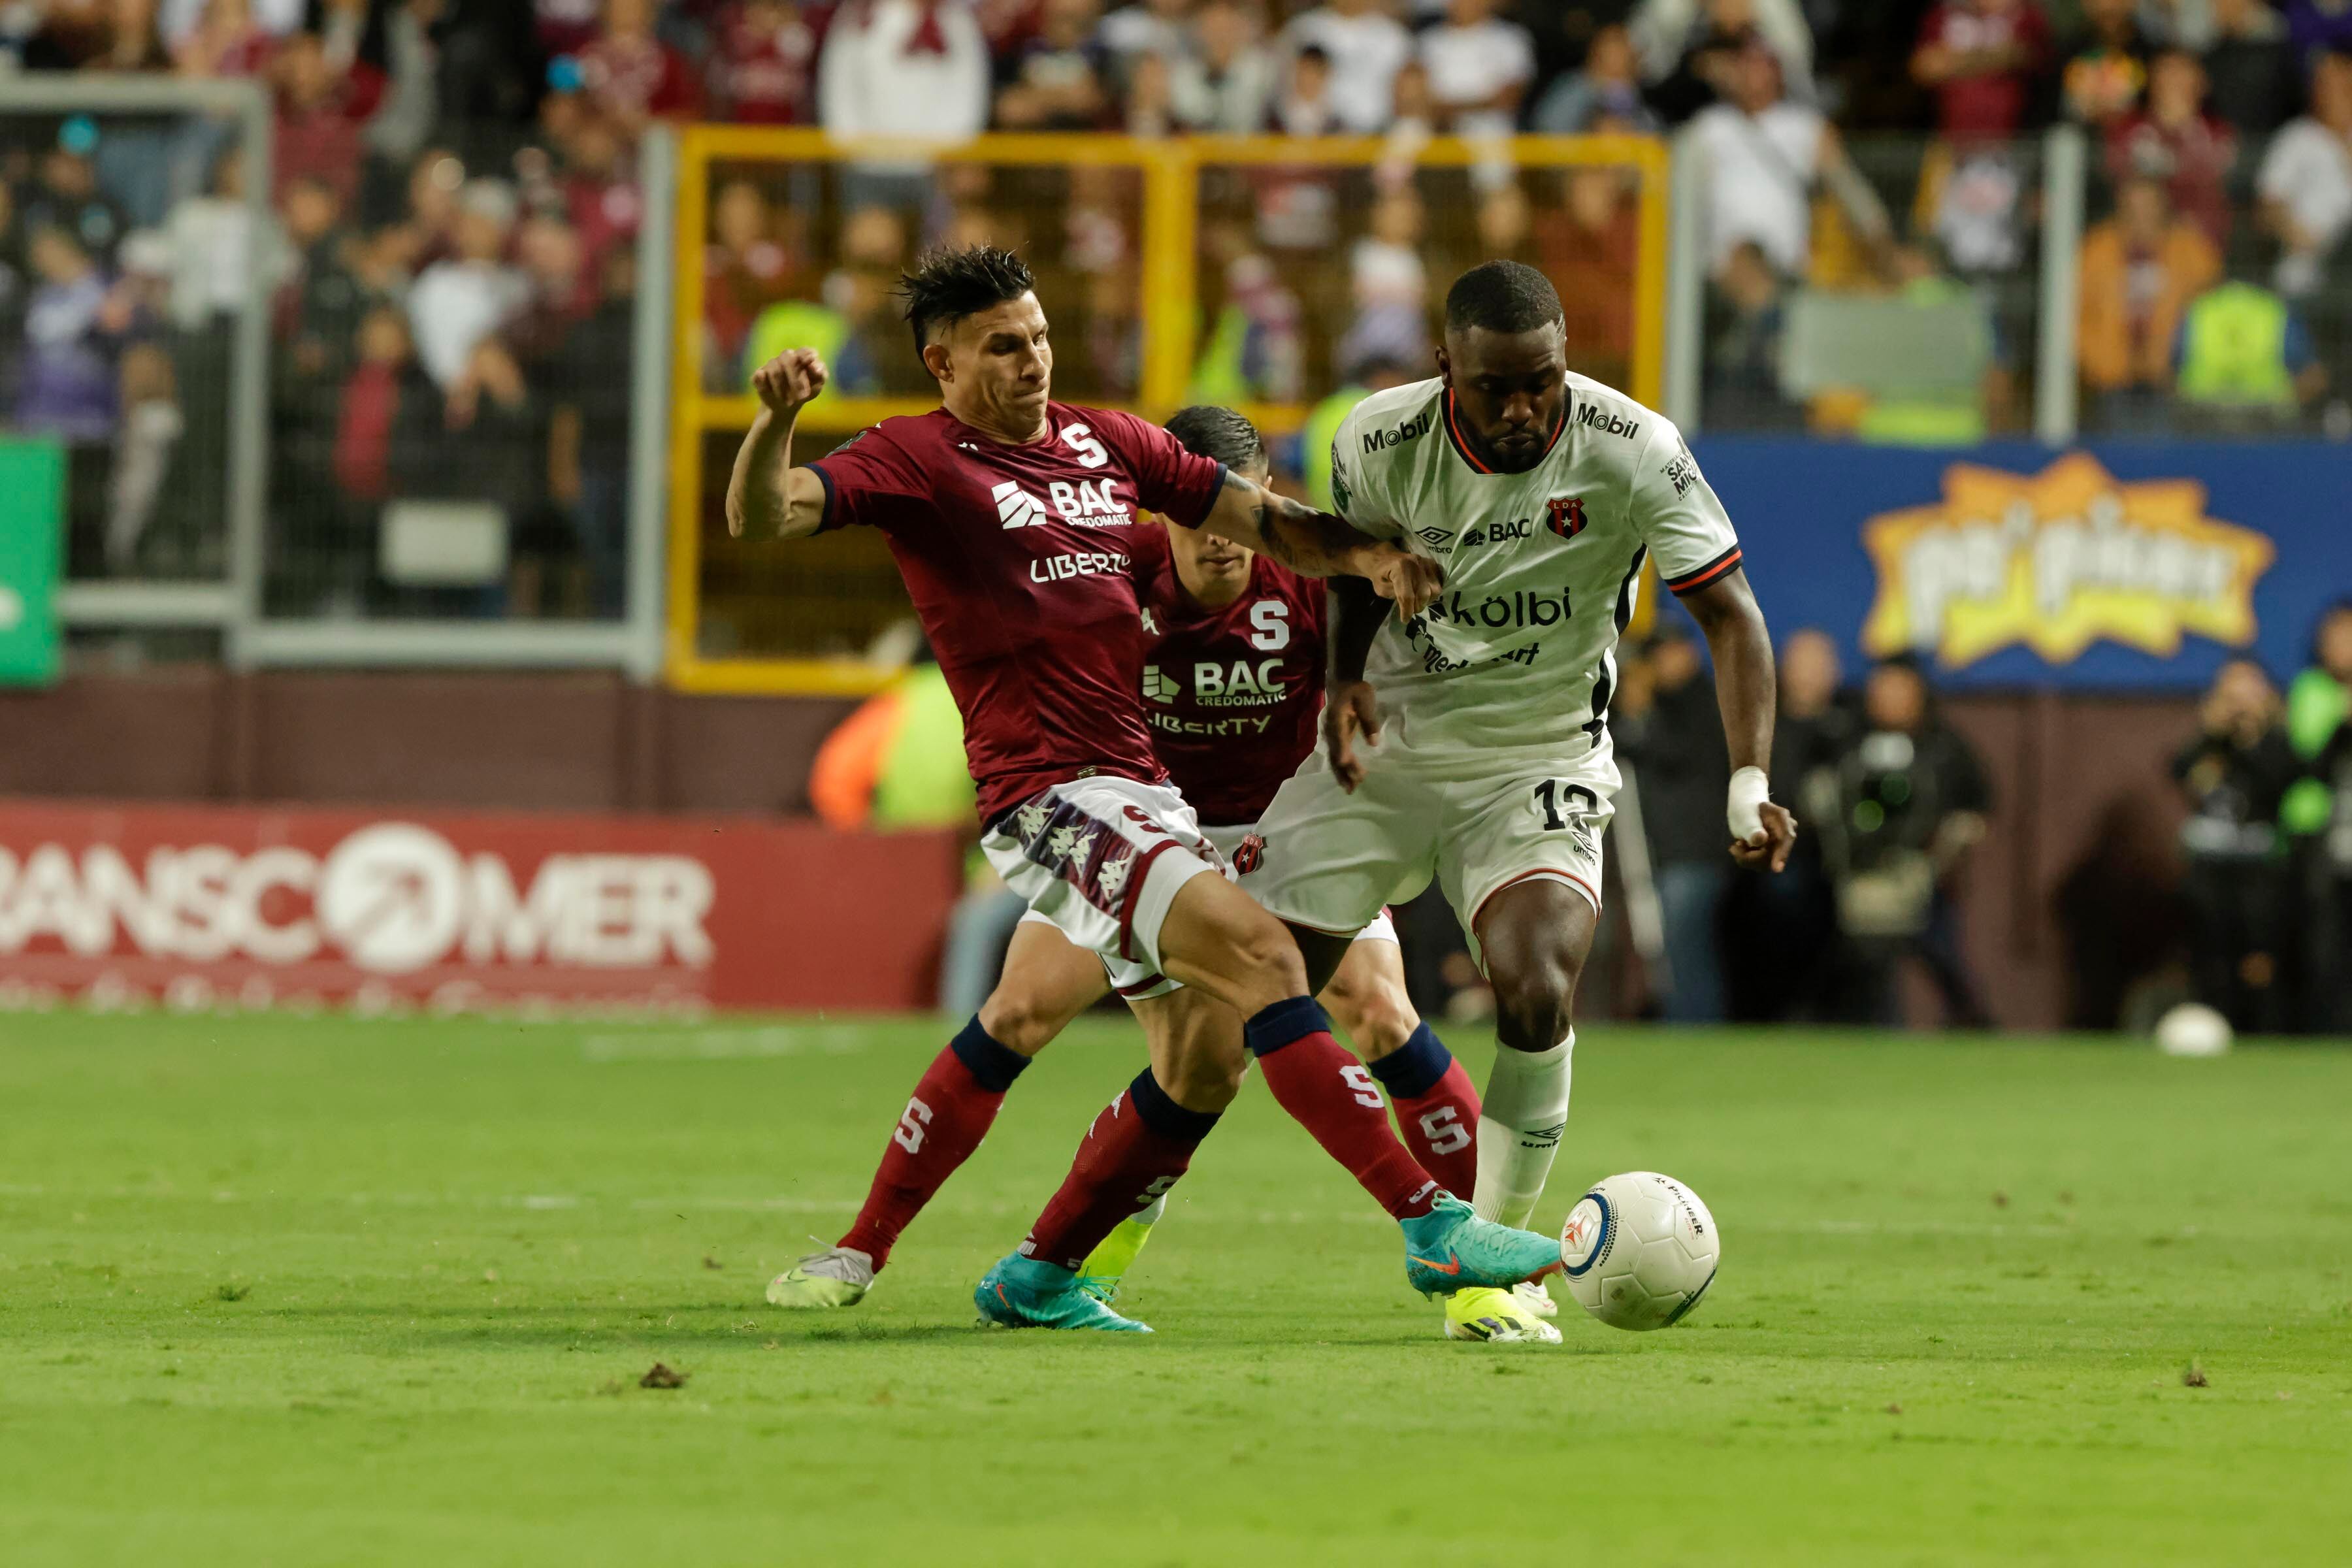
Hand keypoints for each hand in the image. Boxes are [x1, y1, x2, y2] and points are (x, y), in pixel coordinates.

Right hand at [751, 348, 828, 417]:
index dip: (807, 357)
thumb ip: (821, 374)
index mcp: (802, 356)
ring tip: (789, 403)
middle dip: (796, 379)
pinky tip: (773, 396)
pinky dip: (766, 388)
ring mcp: (771, 364)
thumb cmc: (805, 392)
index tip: (811, 368)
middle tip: (802, 397)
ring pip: (775, 371)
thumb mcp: (817, 386)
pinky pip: (759, 377)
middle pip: (788, 358)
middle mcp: (786, 357)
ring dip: (783, 389)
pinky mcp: (759, 374)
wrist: (787, 407)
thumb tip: (814, 366)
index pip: (805, 351)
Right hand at [1324, 679, 1382, 793]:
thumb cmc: (1356, 689)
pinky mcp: (1335, 737)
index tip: (1348, 766)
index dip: (1343, 752)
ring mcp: (1330, 734)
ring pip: (1333, 757)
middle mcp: (1329, 729)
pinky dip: (1340, 767)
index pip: (1339, 738)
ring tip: (1350, 789)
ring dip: (1341, 773)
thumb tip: (1374, 742)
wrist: (1342, 681)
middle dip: (1343, 771)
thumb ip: (1369, 720)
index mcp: (1336, 718)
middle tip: (1352, 787)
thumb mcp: (1365, 699)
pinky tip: (1346, 778)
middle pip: (1334, 753)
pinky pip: (1335, 754)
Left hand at [1361, 543, 1441, 619]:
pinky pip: (1439, 583)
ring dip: (1426, 600)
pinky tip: (1423, 595)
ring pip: (1435, 589)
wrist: (1385, 558)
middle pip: (1423, 594)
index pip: (1407, 596)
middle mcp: (1416, 563)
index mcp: (1400, 568)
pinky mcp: (1431, 564)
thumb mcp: (1381, 588)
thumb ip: (1395, 596)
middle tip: (1411, 610)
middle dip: (1417, 607)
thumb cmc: (1380, 574)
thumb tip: (1408, 605)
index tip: (1405, 620)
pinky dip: (1432, 592)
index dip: (1407, 611)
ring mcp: (1425, 562)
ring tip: (1417, 602)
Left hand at [1730, 801, 1797, 872]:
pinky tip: (1742, 849)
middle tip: (1733, 849)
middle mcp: (1786, 831)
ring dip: (1747, 858)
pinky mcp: (1774, 853)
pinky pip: (1762, 863)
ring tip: (1736, 846)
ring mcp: (1781, 844)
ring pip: (1767, 862)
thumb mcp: (1745, 816)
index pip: (1786, 837)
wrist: (1745, 812)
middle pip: (1775, 853)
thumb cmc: (1745, 810)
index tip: (1777, 869)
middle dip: (1752, 857)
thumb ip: (1752, 828)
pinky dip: (1748, 859)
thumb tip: (1761, 839)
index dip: (1782, 853)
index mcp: (1781, 817)